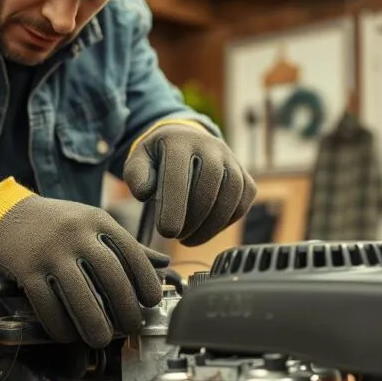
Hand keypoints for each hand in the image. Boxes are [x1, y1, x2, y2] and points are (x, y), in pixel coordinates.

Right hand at [0, 178, 168, 346]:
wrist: (0, 212)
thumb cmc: (53, 223)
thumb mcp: (90, 222)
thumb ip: (123, 244)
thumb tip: (163, 265)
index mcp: (97, 220)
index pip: (132, 253)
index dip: (146, 282)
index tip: (151, 303)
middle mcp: (75, 233)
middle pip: (111, 277)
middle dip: (125, 309)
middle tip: (130, 327)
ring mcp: (49, 251)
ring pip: (80, 296)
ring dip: (94, 325)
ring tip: (101, 339)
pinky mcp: (25, 268)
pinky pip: (47, 305)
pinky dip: (59, 326)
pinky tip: (67, 335)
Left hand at [124, 121, 256, 245]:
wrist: (187, 141)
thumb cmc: (158, 159)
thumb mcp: (138, 162)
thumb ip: (136, 176)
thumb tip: (145, 193)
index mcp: (179, 141)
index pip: (178, 175)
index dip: (174, 206)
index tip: (166, 232)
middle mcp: (210, 146)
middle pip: (208, 186)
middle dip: (192, 219)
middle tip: (176, 236)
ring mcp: (231, 160)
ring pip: (230, 196)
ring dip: (210, 225)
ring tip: (189, 239)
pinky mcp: (245, 177)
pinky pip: (242, 203)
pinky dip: (226, 222)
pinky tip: (207, 229)